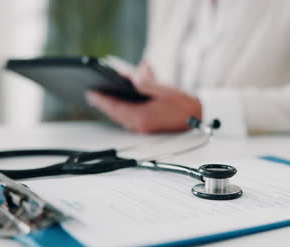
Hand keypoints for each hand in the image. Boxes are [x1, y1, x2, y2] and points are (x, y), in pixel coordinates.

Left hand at [86, 63, 201, 133]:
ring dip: (110, 108)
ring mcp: (143, 128)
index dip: (101, 99)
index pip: (115, 106)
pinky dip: (119, 112)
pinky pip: (127, 120)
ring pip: (120, 118)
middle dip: (102, 104)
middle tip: (91, 95)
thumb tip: (134, 75)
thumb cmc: (184, 106)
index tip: (91, 93)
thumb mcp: (164, 90)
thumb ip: (147, 83)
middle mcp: (140, 125)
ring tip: (100, 100)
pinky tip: (118, 106)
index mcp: (142, 116)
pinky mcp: (146, 128)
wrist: (198, 120)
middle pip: (115, 114)